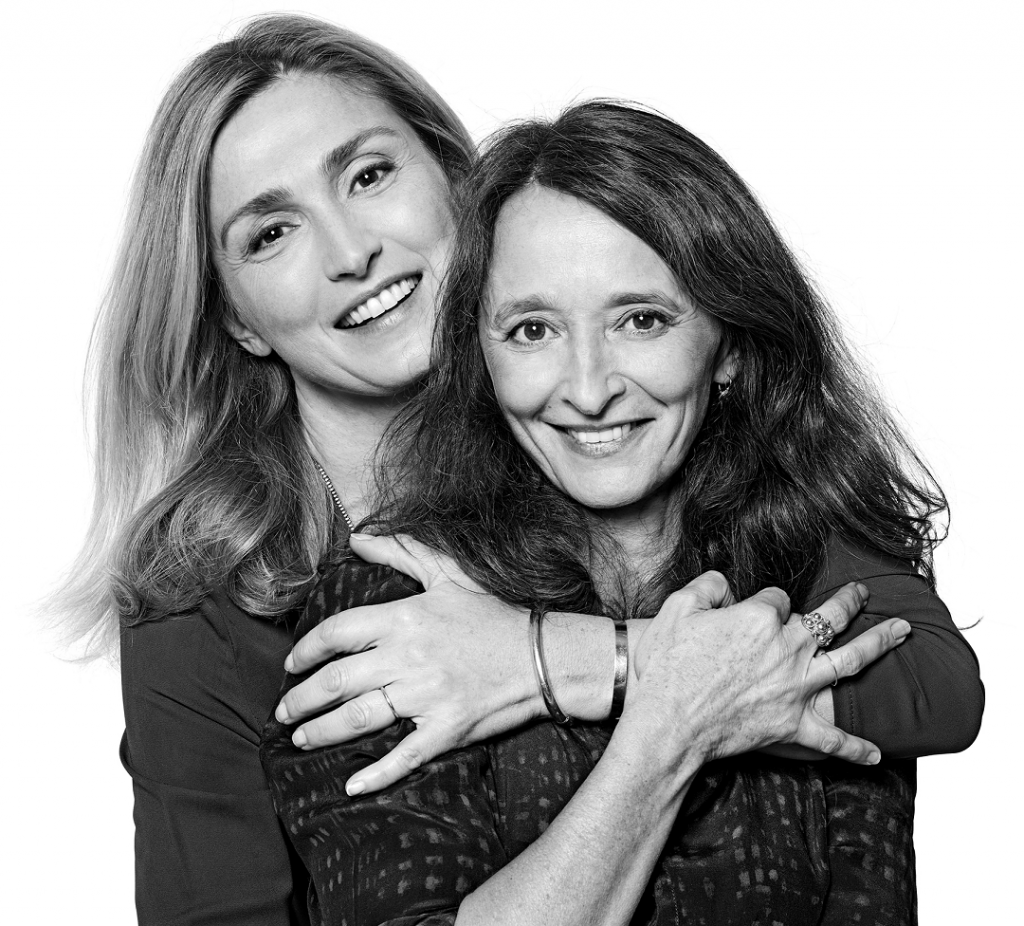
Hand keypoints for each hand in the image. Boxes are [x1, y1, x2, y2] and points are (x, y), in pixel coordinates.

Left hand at [277, 534, 537, 793]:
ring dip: (321, 732)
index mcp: (405, 618)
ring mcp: (427, 697)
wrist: (543, 656)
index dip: (305, 650)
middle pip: (337, 681)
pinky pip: (403, 756)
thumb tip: (356, 537)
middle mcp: (409, 658)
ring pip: (358, 718)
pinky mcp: (446, 730)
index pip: (337, 633)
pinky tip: (351, 785)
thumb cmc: (493, 615)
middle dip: (301, 699)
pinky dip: (375, 774)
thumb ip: (401, 551)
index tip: (290, 664)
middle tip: (283, 711)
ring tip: (300, 739)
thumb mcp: (449, 573)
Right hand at [624, 573, 908, 772]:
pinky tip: (877, 753)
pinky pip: (832, 738)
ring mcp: (795, 687)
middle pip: (829, 617)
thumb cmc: (668, 667)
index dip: (765, 602)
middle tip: (861, 592)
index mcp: (760, 618)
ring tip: (902, 631)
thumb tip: (723, 582)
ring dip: (879, 643)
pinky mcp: (792, 724)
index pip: (777, 598)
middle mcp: (787, 648)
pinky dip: (855, 747)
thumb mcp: (677, 608)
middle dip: (848, 601)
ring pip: (850, 661)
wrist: (668, 724)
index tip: (751, 611)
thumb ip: (707, 585)